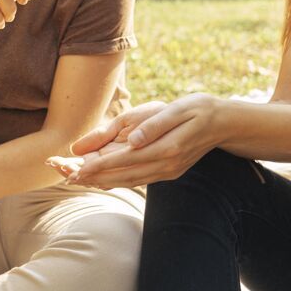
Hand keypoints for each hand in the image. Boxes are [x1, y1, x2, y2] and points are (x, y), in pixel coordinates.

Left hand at [61, 93, 221, 188]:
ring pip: (130, 181)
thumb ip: (154, 126)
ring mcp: (168, 172)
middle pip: (123, 176)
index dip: (98, 167)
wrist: (224, 122)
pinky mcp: (169, 172)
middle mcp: (166, 166)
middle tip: (66, 177)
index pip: (124, 161)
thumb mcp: (177, 110)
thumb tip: (132, 141)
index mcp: (166, 149)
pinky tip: (104, 179)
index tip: (75, 171)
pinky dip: (119, 181)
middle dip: (94, 178)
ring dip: (103, 181)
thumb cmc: (198, 109)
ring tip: (78, 179)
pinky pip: (139, 180)